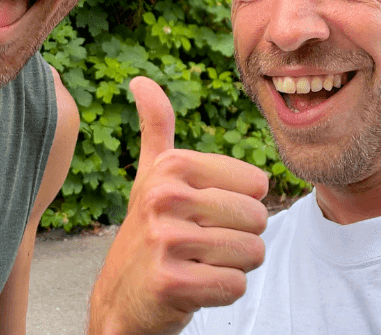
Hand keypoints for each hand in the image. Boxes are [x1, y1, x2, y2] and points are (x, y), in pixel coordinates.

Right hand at [89, 77, 268, 334]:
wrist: (122, 298)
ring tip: (198, 264)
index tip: (204, 215)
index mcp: (171, 166)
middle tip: (202, 245)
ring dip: (233, 266)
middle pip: (258, 219)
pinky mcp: (171, 282)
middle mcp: (165, 197)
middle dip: (240, 239)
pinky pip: (235, 284)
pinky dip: (222, 292)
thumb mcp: (152, 176)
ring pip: (251, 252)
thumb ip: (156, 127)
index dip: (240, 206)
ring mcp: (165, 240)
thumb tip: (140, 82)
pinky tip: (194, 287)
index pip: (257, 184)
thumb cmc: (149, 232)